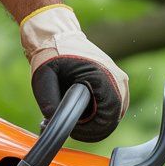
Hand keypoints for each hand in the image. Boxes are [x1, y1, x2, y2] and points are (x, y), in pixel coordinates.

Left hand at [20, 5, 128, 141]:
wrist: (58, 34)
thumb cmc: (50, 54)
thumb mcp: (43, 80)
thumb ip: (50, 105)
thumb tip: (55, 126)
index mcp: (103, 77)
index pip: (107, 120)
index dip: (88, 131)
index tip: (71, 129)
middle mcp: (118, 79)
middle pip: (112, 120)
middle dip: (91, 127)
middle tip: (70, 123)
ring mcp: (121, 81)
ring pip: (113, 115)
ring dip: (95, 121)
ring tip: (75, 114)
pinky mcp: (118, 82)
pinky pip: (113, 107)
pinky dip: (99, 113)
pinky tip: (82, 107)